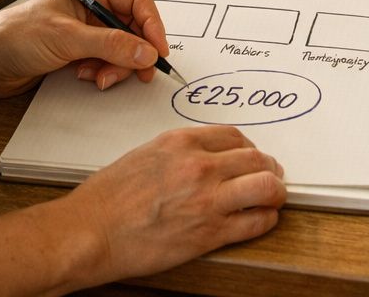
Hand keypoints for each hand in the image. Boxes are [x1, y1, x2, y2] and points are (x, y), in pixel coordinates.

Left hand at [0, 0, 171, 97]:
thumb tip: (146, 52)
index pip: (136, 0)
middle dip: (135, 52)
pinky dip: (104, 74)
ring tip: (98, 77)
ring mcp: (87, 34)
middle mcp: (93, 10)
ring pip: (124, 50)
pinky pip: (108, 64)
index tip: (158, 50)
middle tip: (138, 73)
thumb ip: (110, 45)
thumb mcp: (67, 38)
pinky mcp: (80, 55)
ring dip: (117, 67)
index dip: (152, 24)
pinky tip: (85, 77)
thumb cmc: (14, 36)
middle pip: (134, 28)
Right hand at [67, 126, 284, 285]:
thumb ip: (179, 152)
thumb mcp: (146, 155)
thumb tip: (203, 157)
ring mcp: (208, 199)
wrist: (92, 231)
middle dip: (268, 168)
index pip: (235, 136)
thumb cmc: (108, 198)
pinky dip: (266, 220)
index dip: (250, 148)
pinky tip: (263, 219)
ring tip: (274, 197)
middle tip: (271, 176)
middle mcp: (200, 166)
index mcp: (182, 142)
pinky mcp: (210, 233)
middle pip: (257, 158)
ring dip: (276, 192)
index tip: (252, 156)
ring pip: (267, 186)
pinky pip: (256, 222)